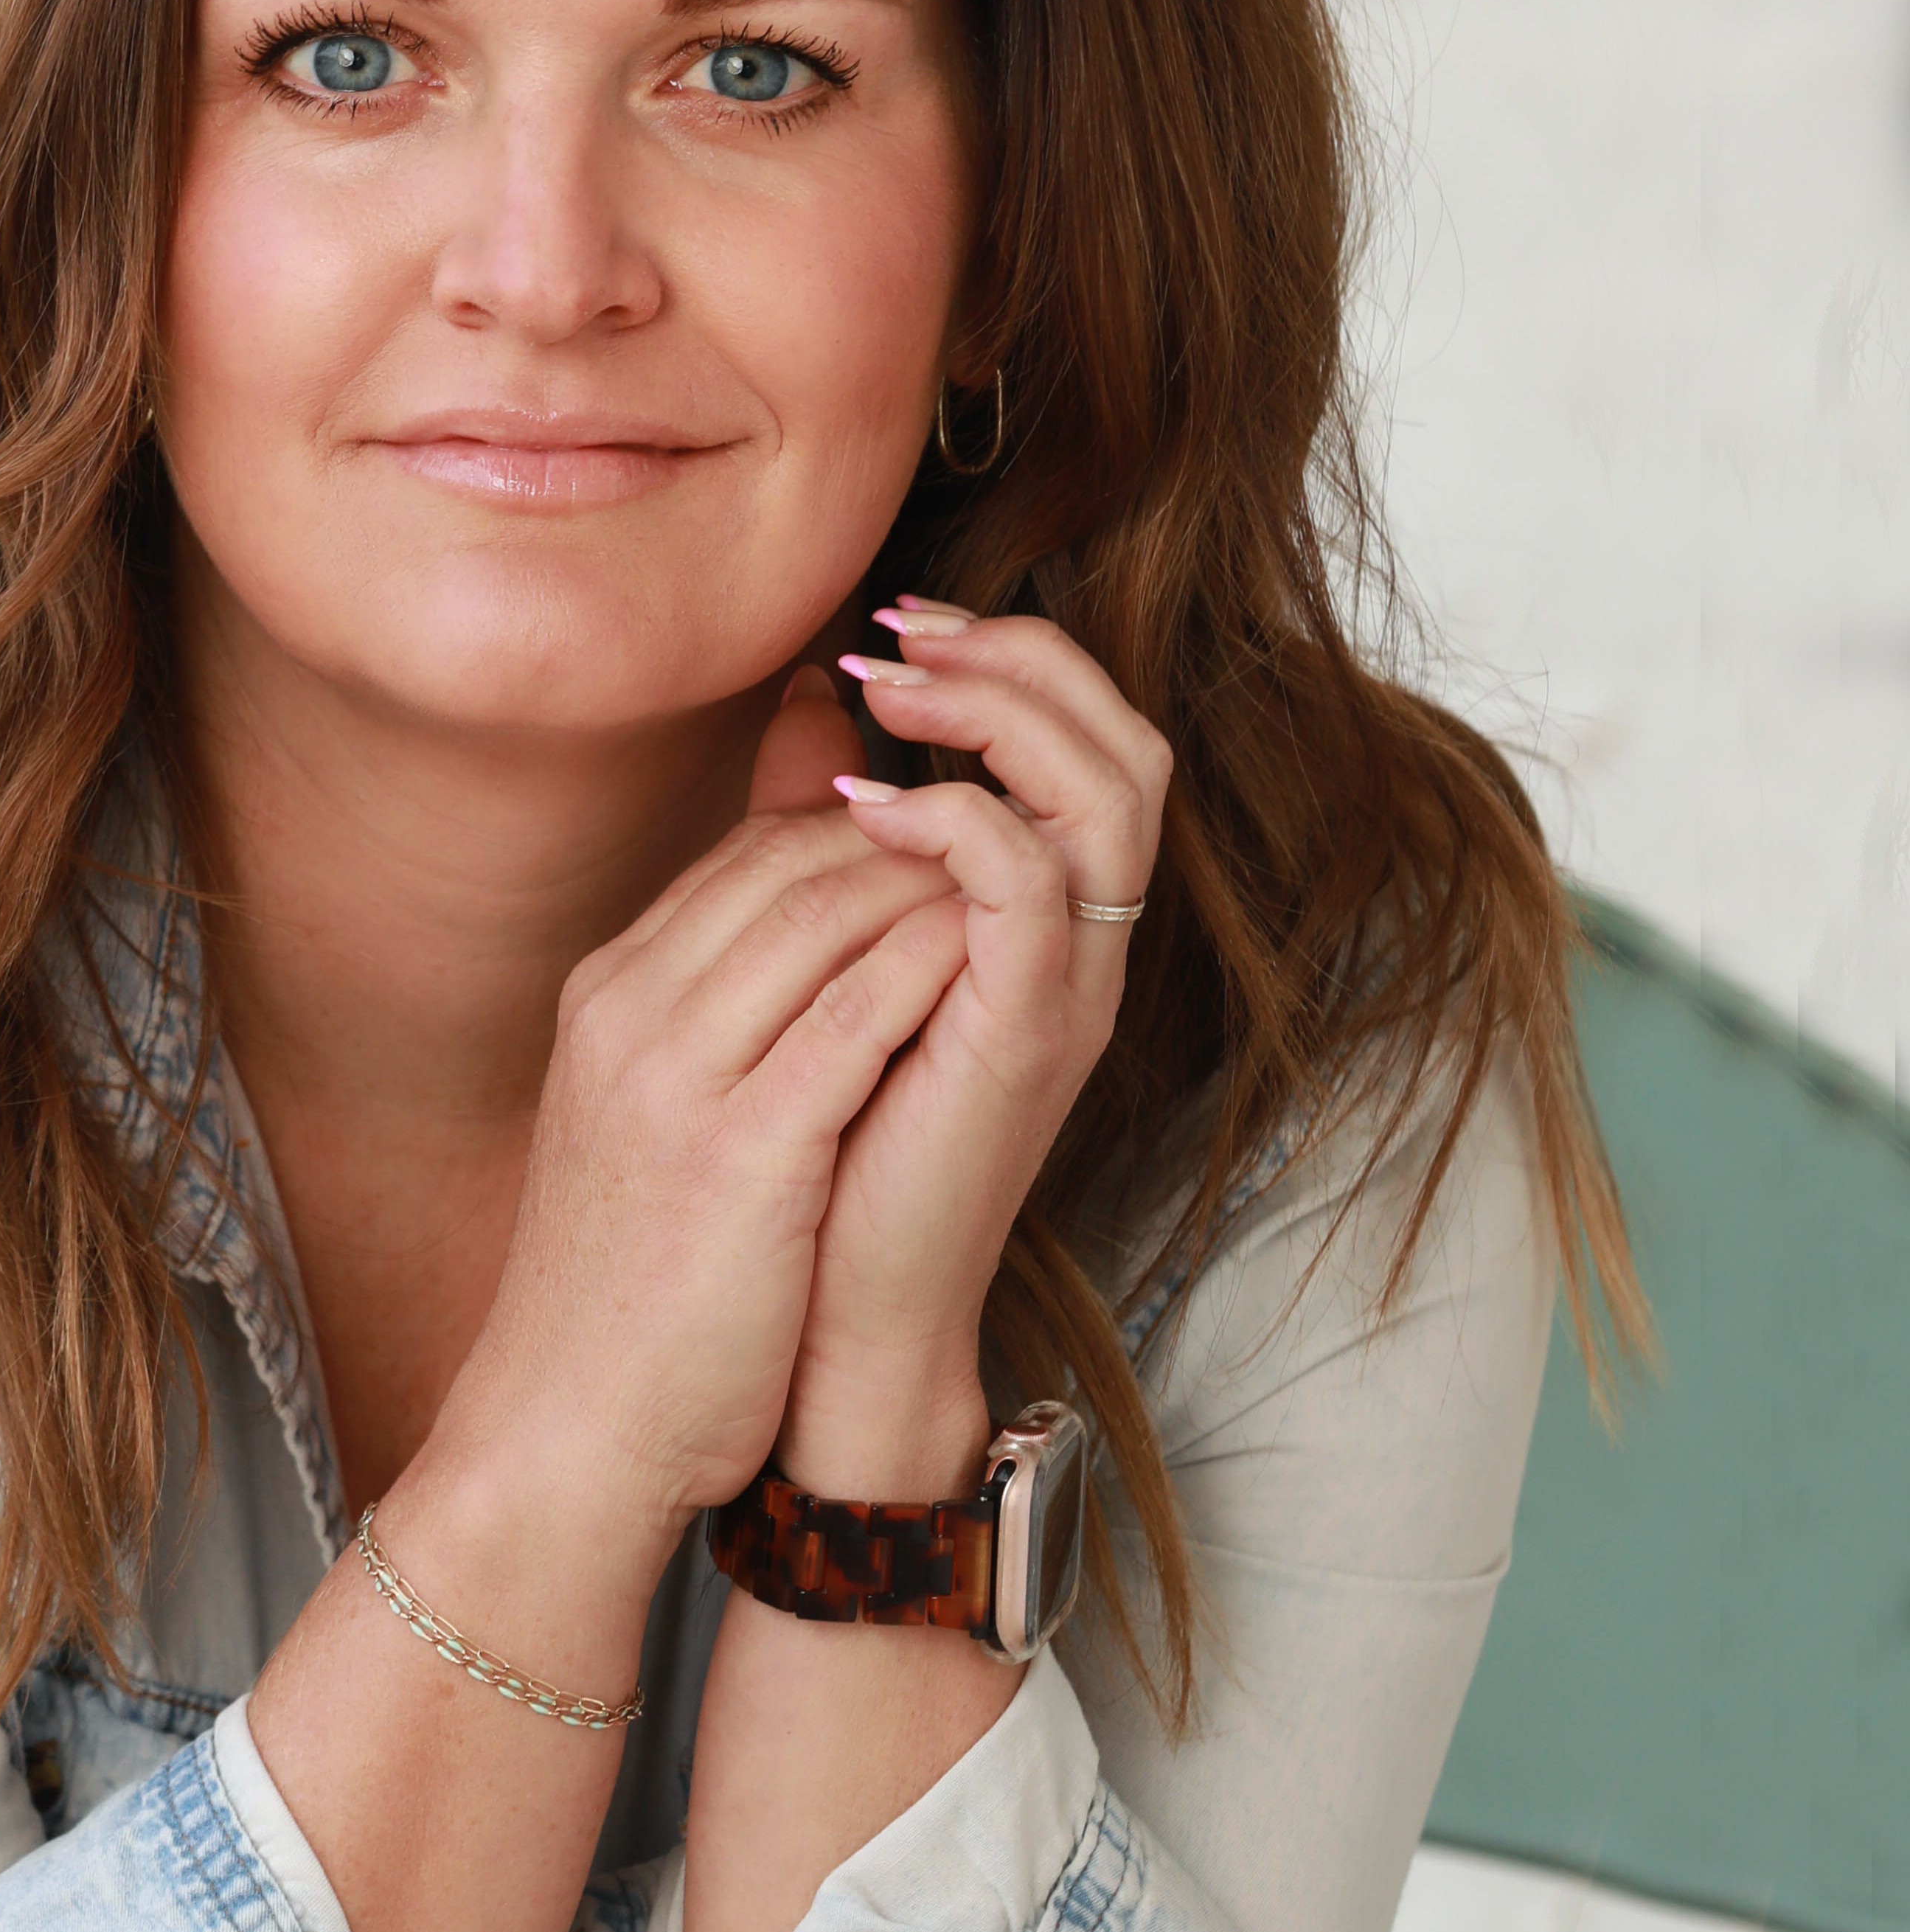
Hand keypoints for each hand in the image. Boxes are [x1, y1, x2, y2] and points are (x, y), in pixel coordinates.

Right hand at [443, 669, 966, 1542]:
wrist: (567, 1429)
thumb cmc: (623, 1292)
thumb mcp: (641, 1125)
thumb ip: (702, 1029)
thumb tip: (788, 972)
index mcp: (605, 1000)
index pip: (737, 860)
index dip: (848, 833)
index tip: (937, 844)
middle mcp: (630, 1015)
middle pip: (778, 865)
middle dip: (899, 836)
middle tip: (997, 839)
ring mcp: (674, 1076)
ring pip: (816, 915)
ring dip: (925, 883)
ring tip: (1008, 885)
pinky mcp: (738, 1151)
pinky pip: (850, 1018)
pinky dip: (925, 969)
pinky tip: (989, 959)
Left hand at [780, 601, 1169, 1480]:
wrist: (824, 1306)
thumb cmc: (824, 1131)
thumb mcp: (833, 949)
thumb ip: (832, 826)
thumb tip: (805, 693)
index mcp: (1042, 916)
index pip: (1087, 736)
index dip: (1010, 658)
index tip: (893, 625)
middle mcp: (1079, 943)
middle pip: (1127, 742)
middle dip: (1021, 661)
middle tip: (904, 632)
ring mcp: (1066, 989)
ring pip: (1111, 793)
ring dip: (1001, 715)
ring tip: (893, 684)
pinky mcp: (1025, 1034)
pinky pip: (1034, 887)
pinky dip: (958, 820)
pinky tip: (866, 801)